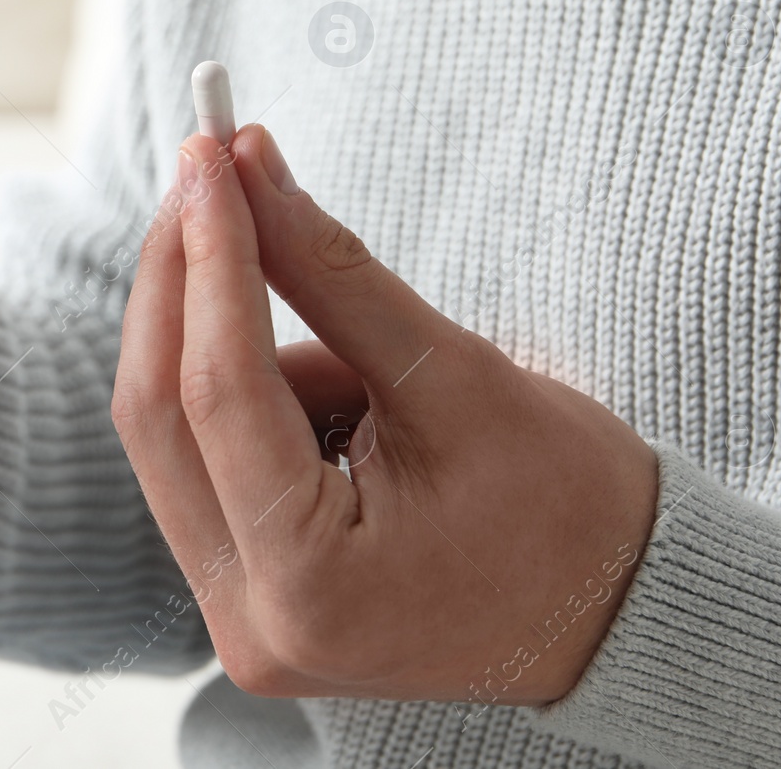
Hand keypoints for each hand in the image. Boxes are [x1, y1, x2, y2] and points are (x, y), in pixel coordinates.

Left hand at [111, 126, 656, 705]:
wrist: (621, 614)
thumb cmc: (572, 507)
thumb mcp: (458, 376)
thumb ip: (334, 274)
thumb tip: (247, 170)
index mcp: (312, 589)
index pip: (220, 391)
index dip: (211, 256)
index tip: (210, 154)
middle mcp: (251, 627)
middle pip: (159, 417)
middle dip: (181, 282)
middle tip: (212, 174)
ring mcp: (240, 623)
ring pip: (175, 436)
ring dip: (229, 345)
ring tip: (366, 365)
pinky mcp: (247, 597)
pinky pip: (208, 463)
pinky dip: (251, 397)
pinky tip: (350, 411)